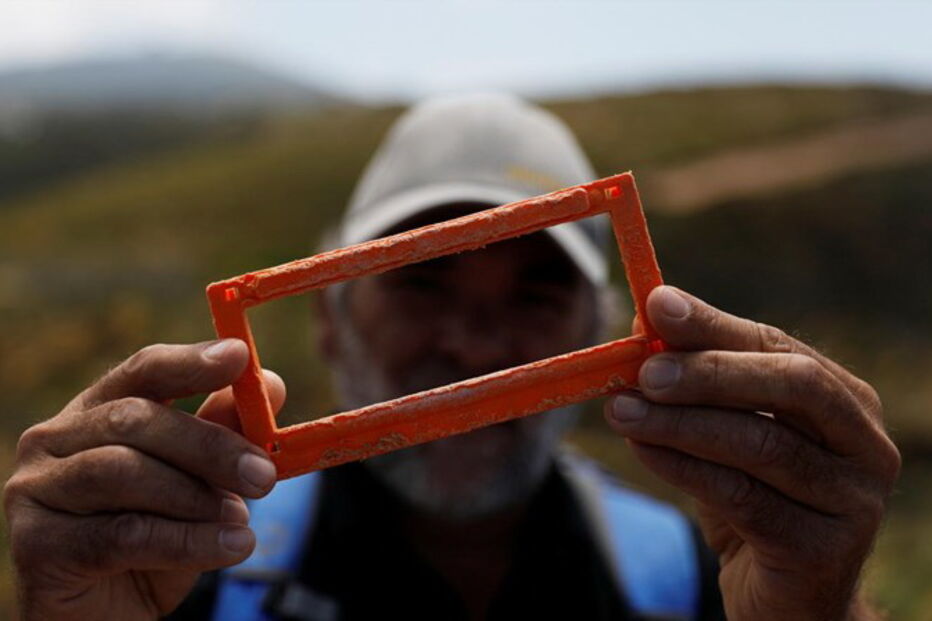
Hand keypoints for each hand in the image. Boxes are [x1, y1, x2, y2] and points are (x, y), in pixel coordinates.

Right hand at [3, 340, 286, 620]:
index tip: (239, 358)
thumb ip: (224, 433)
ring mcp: (35, 489)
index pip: (142, 371)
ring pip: (124, 472)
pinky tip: (230, 547)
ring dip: (196, 497)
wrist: (104, 616)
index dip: (190, 361)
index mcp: (96, 411)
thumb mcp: (198, 483)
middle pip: (136, 419)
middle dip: (210, 445)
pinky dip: (187, 539)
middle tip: (263, 475)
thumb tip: (273, 385)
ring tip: (243, 520)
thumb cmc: (153, 539)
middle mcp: (54, 439)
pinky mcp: (36, 543)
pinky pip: (122, 533)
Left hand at [604, 286, 899, 619]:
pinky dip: (684, 468)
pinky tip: (642, 449)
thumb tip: (645, 322)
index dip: (715, 324)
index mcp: (845, 400)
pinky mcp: (824, 549)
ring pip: (761, 444)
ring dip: (681, 422)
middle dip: (709, 371)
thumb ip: (698, 381)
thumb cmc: (754, 499)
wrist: (783, 594)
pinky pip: (744, 497)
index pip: (778, 347)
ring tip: (622, 410)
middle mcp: (864, 444)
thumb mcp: (726, 434)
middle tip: (643, 369)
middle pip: (791, 386)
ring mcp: (853, 499)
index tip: (656, 306)